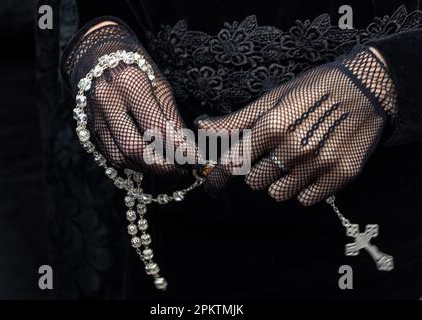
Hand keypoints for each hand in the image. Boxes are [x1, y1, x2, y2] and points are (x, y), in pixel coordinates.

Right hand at [62, 21, 195, 173]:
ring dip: (148, 168)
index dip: (180, 149)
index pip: (158, 128)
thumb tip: (187, 149)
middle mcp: (106, 101)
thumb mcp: (160, 83)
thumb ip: (171, 117)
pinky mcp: (86, 128)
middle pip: (135, 148)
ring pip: (121, 157)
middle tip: (184, 170)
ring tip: (169, 167)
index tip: (198, 161)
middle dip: (163, 166)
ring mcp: (92, 116)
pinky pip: (110, 155)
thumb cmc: (135, 66)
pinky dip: (133, 163)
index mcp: (129, 83)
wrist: (95, 54)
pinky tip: (149, 161)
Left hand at [197, 47, 395, 204]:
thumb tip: (202, 128)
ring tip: (293, 161)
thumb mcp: (274, 98)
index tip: (220, 175)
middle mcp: (294, 148)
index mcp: (273, 126)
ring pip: (278, 193)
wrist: (367, 87)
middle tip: (273, 154)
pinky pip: (307, 199)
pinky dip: (304, 188)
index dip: (226, 169)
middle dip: (258, 170)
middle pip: (255, 181)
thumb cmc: (314, 89)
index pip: (235, 164)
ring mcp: (319, 164)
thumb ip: (237, 120)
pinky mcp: (341, 175)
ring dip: (280, 182)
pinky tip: (311, 169)